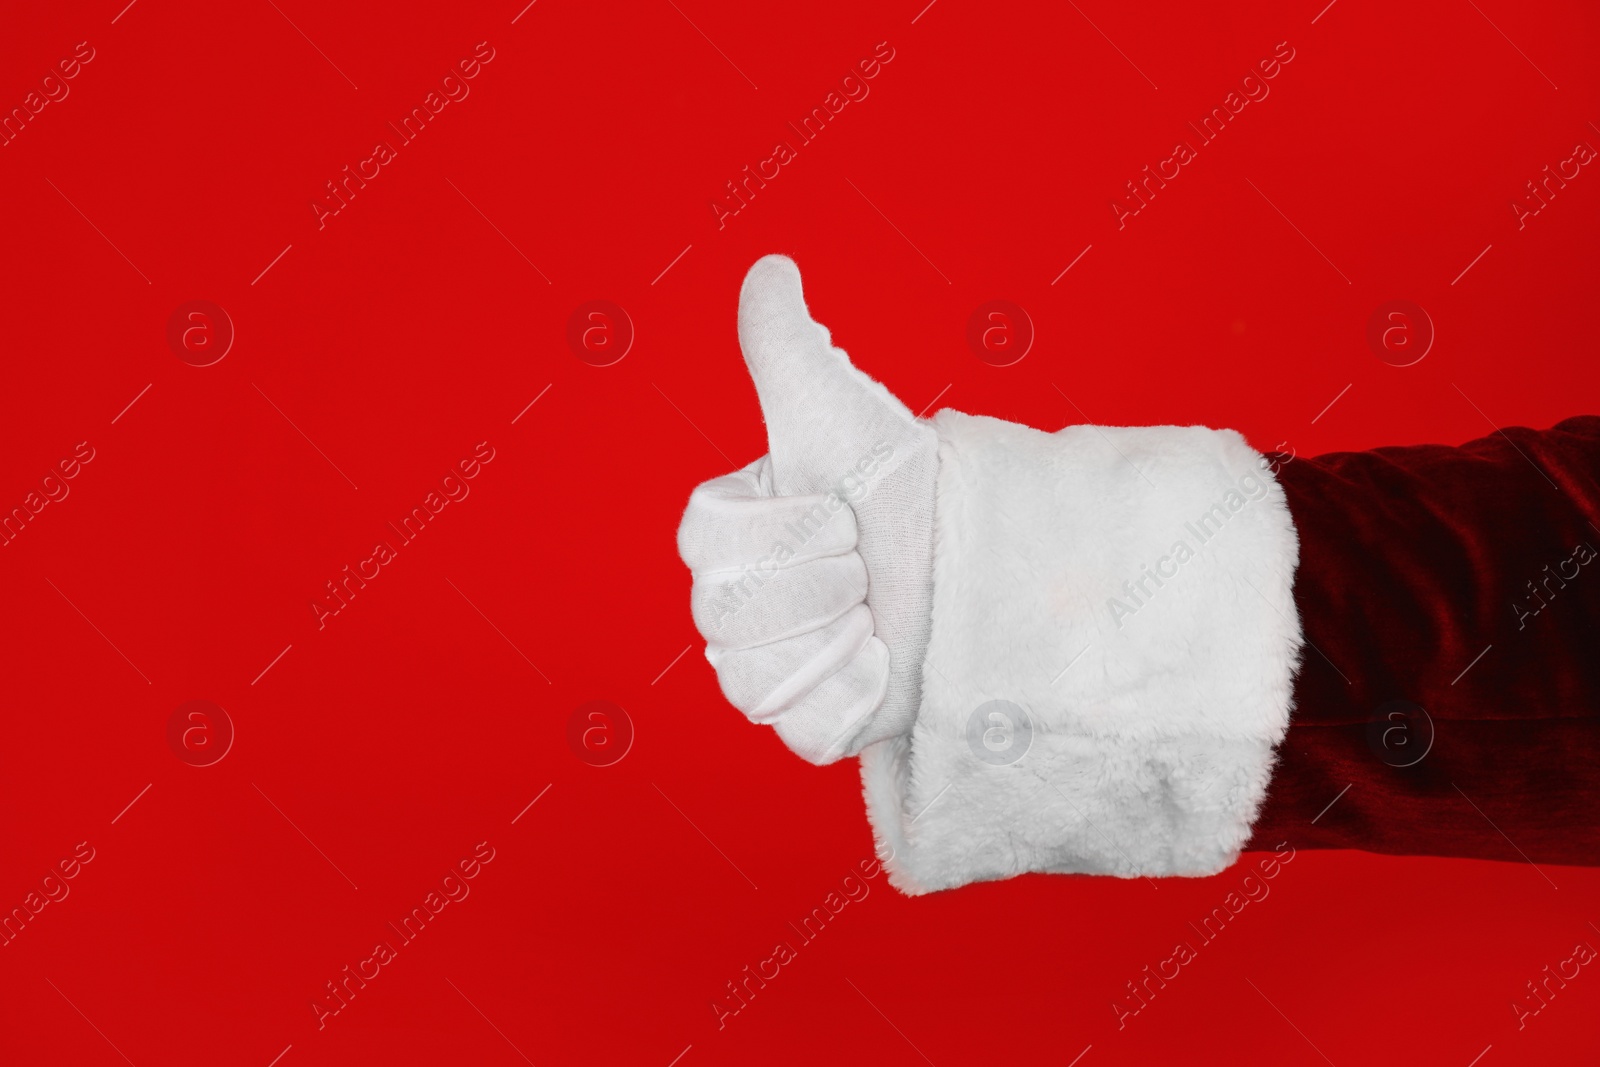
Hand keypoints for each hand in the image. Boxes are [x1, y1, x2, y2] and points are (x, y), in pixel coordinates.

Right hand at [676, 255, 938, 762]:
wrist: (963, 560)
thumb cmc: (896, 487)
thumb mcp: (842, 413)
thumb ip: (788, 346)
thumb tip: (771, 267)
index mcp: (719, 536)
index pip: (711, 546)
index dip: (787, 530)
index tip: (838, 513)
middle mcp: (725, 607)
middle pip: (731, 618)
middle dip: (823, 582)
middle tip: (864, 566)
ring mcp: (761, 670)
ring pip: (758, 681)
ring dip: (840, 638)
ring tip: (876, 614)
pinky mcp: (806, 725)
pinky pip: (805, 730)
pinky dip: (856, 697)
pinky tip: (885, 663)